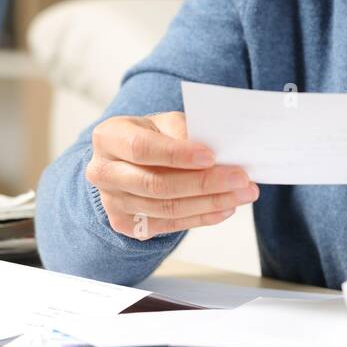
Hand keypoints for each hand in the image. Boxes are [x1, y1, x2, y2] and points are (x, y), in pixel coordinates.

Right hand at [85, 111, 258, 240]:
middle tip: (241, 178)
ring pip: (166, 208)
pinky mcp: (125, 224)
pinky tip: (227, 208)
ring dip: (211, 203)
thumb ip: (185, 131)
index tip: (212, 156)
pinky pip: (169, 224)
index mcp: (109, 137)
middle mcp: (103, 172)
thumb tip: (220, 149)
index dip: (177, 155)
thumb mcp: (164, 123)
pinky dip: (202, 217)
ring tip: (243, 193)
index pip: (142, 148)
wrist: (127, 161)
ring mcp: (112, 202)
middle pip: (156, 184)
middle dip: (204, 183)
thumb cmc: (153, 135)